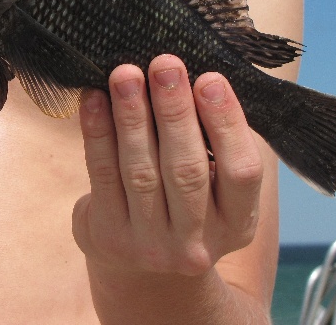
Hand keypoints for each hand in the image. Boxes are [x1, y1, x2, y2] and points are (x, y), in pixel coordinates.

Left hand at [72, 54, 262, 277]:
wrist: (144, 272)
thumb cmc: (185, 203)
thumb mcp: (214, 185)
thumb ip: (214, 138)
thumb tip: (195, 73)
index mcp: (237, 224)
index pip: (242, 172)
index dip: (226, 123)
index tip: (210, 78)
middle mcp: (197, 243)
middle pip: (186, 169)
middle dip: (174, 111)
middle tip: (164, 64)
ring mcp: (150, 246)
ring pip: (141, 170)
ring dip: (132, 116)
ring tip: (125, 73)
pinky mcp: (109, 237)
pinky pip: (102, 175)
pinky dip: (97, 133)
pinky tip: (93, 99)